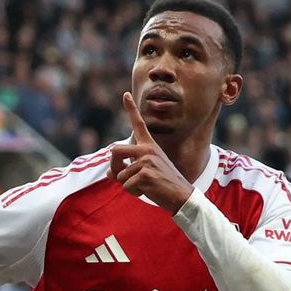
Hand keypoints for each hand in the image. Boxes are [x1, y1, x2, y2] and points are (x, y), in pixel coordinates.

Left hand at [106, 92, 193, 213]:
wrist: (180, 196)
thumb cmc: (161, 185)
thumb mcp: (141, 174)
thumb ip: (123, 170)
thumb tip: (109, 172)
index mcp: (149, 146)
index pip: (138, 124)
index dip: (131, 109)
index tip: (126, 94)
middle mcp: (147, 149)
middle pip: (114, 150)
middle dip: (113, 166)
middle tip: (121, 177)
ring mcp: (147, 161)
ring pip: (120, 174)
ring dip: (127, 185)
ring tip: (146, 186)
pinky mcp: (146, 174)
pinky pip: (126, 186)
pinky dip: (133, 192)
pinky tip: (149, 191)